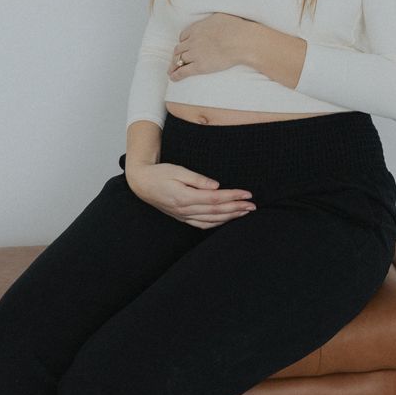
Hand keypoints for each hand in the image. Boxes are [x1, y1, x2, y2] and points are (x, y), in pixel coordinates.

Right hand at [125, 160, 255, 226]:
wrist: (142, 183)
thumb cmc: (160, 174)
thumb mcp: (178, 170)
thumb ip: (197, 179)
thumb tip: (216, 185)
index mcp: (184, 197)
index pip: (215, 199)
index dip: (232, 196)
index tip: (247, 193)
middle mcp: (185, 209)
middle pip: (216, 211)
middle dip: (237, 208)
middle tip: (253, 205)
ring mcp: (184, 216)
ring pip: (212, 220)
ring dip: (230, 217)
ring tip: (245, 212)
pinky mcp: (183, 218)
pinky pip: (203, 224)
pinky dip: (217, 223)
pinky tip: (227, 219)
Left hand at [168, 13, 251, 80]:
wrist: (241, 41)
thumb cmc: (236, 28)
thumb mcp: (220, 17)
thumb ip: (212, 20)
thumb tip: (213, 21)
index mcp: (197, 28)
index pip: (183, 36)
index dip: (183, 42)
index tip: (184, 46)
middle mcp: (192, 41)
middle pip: (179, 49)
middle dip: (177, 54)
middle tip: (176, 59)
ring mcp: (195, 54)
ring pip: (179, 60)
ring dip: (174, 65)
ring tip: (171, 70)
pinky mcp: (199, 66)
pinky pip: (183, 71)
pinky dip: (176, 75)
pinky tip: (173, 78)